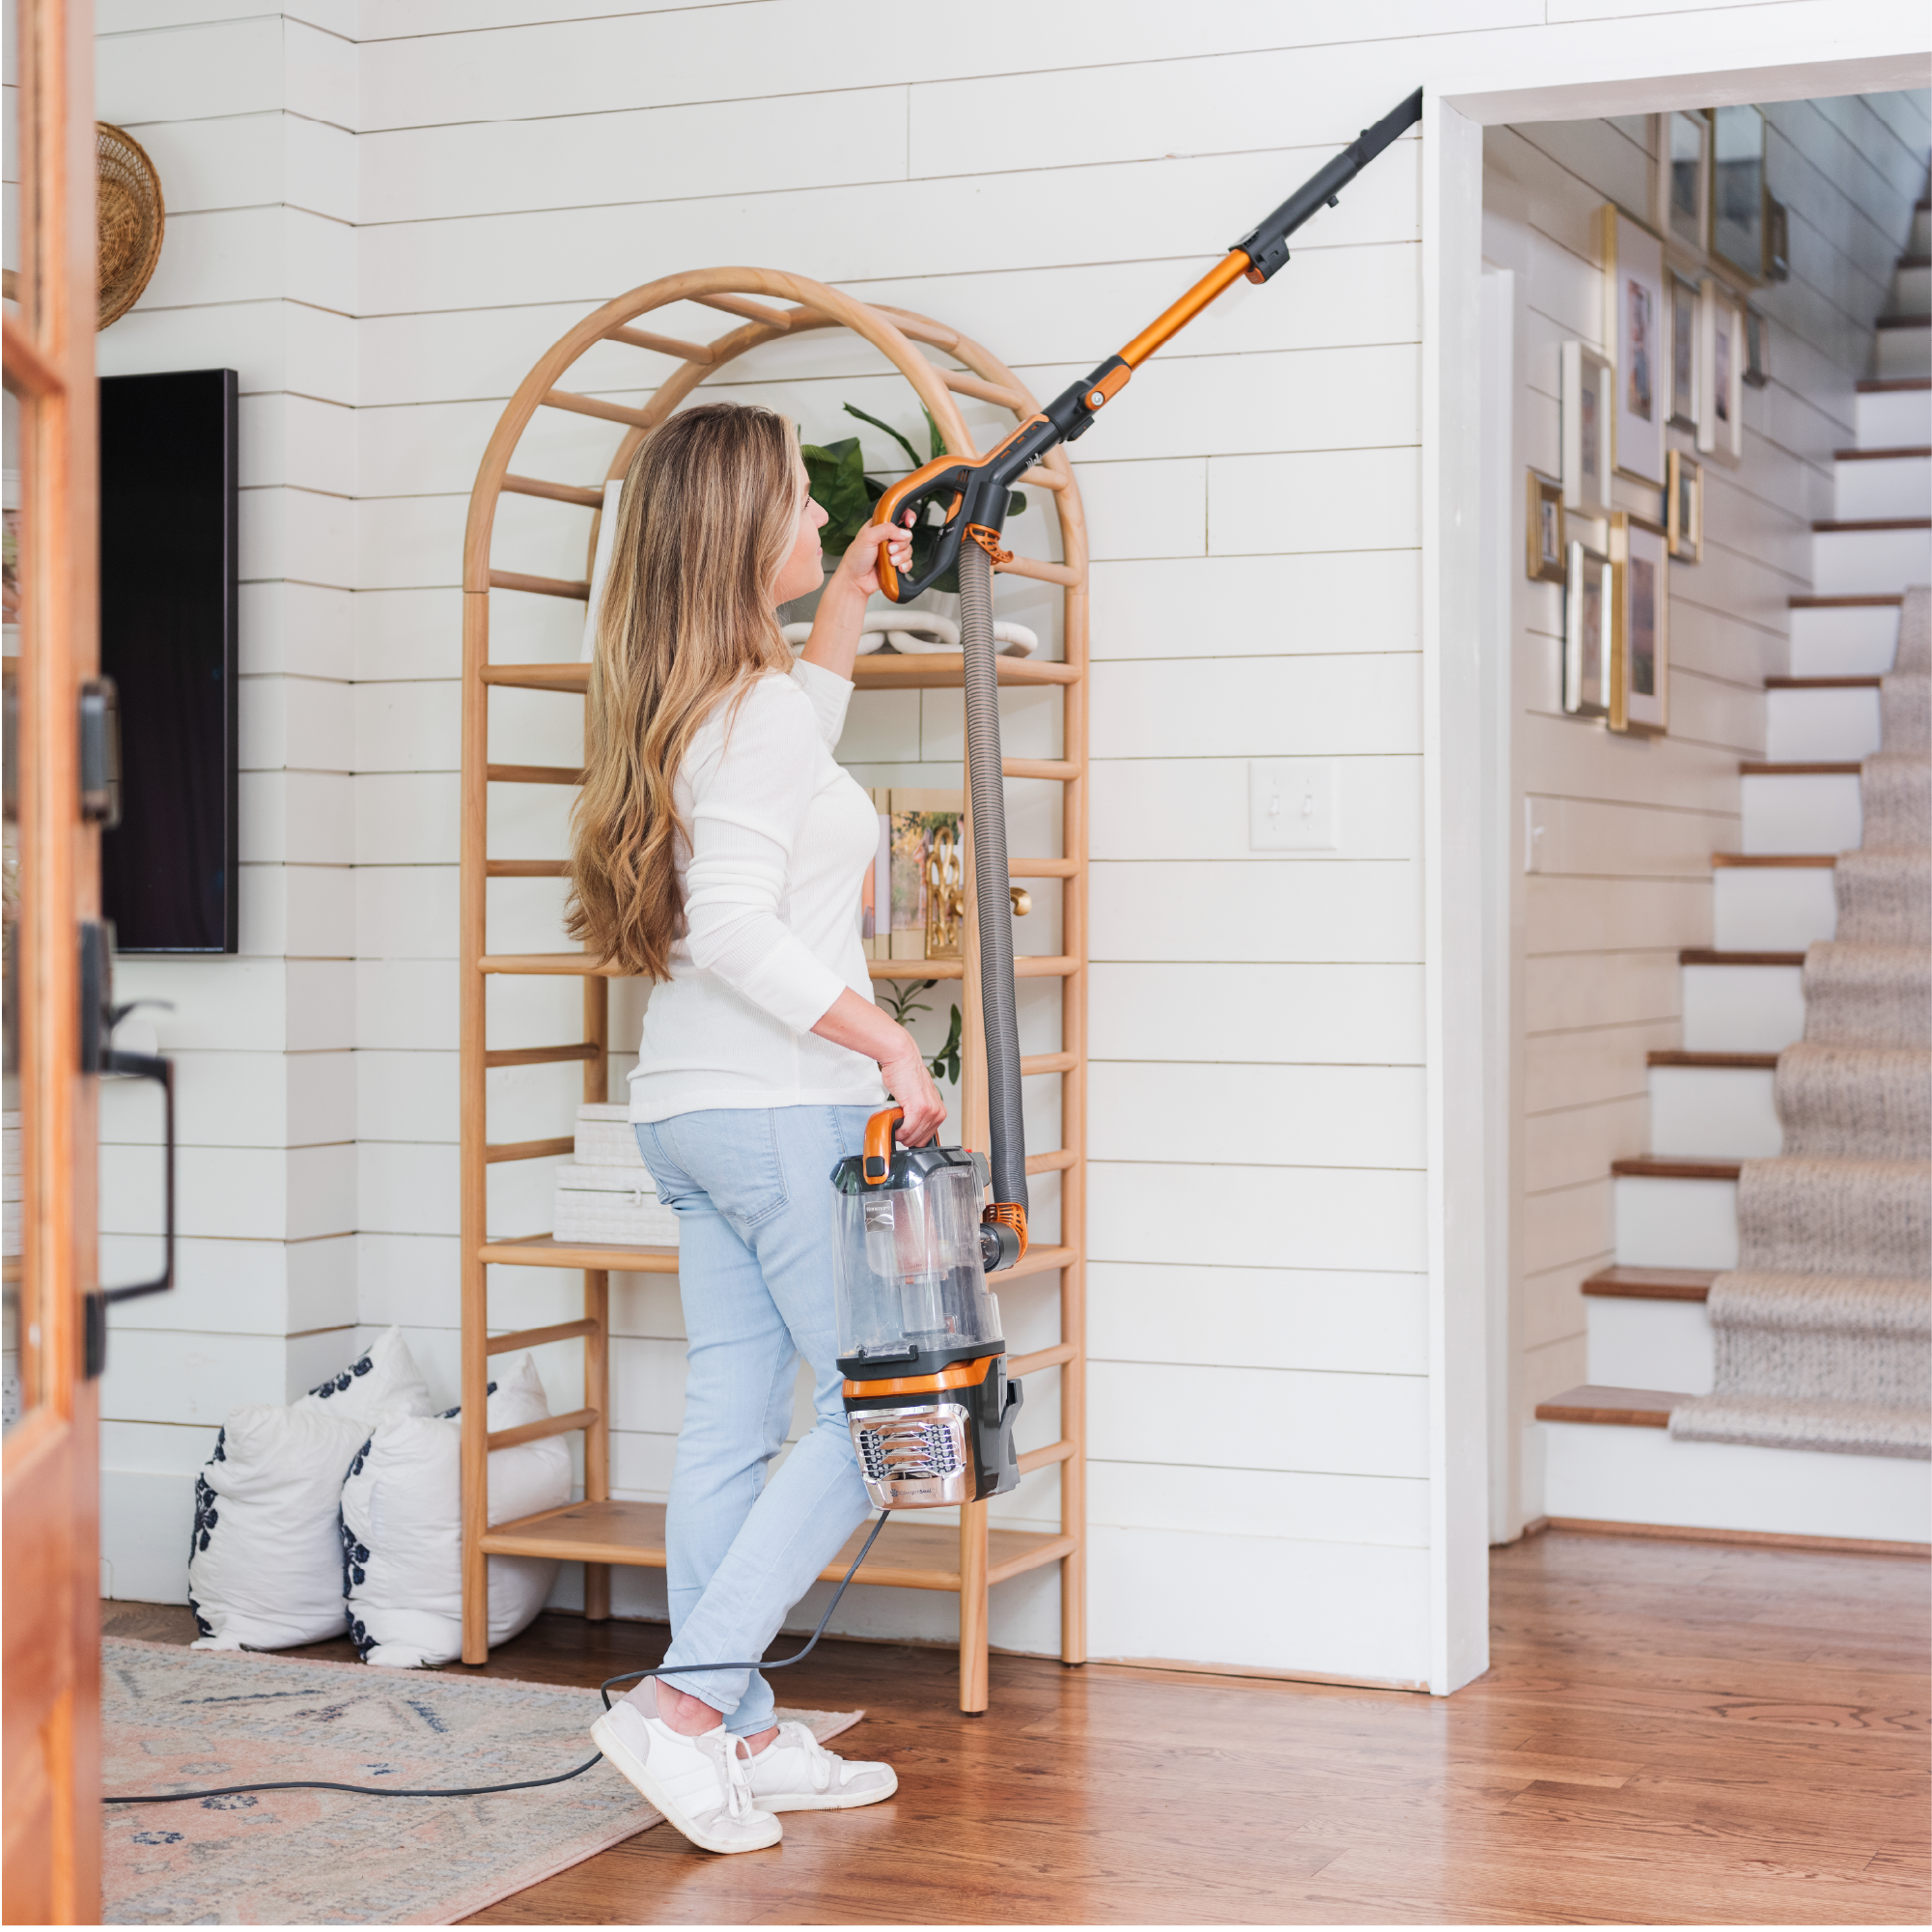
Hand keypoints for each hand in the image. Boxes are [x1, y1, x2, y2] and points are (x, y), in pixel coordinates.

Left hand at [834, 510, 913, 599]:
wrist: (855, 581)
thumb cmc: (855, 559)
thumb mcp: (867, 537)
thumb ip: (886, 530)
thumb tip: (904, 532)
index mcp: (879, 527)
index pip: (897, 515)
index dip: (906, 516)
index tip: (909, 523)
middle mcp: (886, 538)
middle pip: (906, 535)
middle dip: (900, 544)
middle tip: (889, 549)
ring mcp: (892, 552)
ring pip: (908, 549)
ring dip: (901, 556)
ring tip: (890, 561)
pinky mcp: (896, 564)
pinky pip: (909, 562)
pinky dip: (905, 565)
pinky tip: (896, 568)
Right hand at [880, 1029, 944, 1146]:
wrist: (901, 1059)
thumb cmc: (907, 1074)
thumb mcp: (919, 1099)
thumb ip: (920, 1114)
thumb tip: (913, 1128)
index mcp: (939, 1111)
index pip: (927, 1138)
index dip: (913, 1138)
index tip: (905, 1133)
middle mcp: (937, 1112)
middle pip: (920, 1140)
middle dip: (906, 1138)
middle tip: (897, 1128)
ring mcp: (929, 1111)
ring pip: (913, 1137)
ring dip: (901, 1134)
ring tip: (895, 1123)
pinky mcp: (918, 1109)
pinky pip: (907, 1130)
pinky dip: (898, 1131)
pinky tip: (894, 1125)